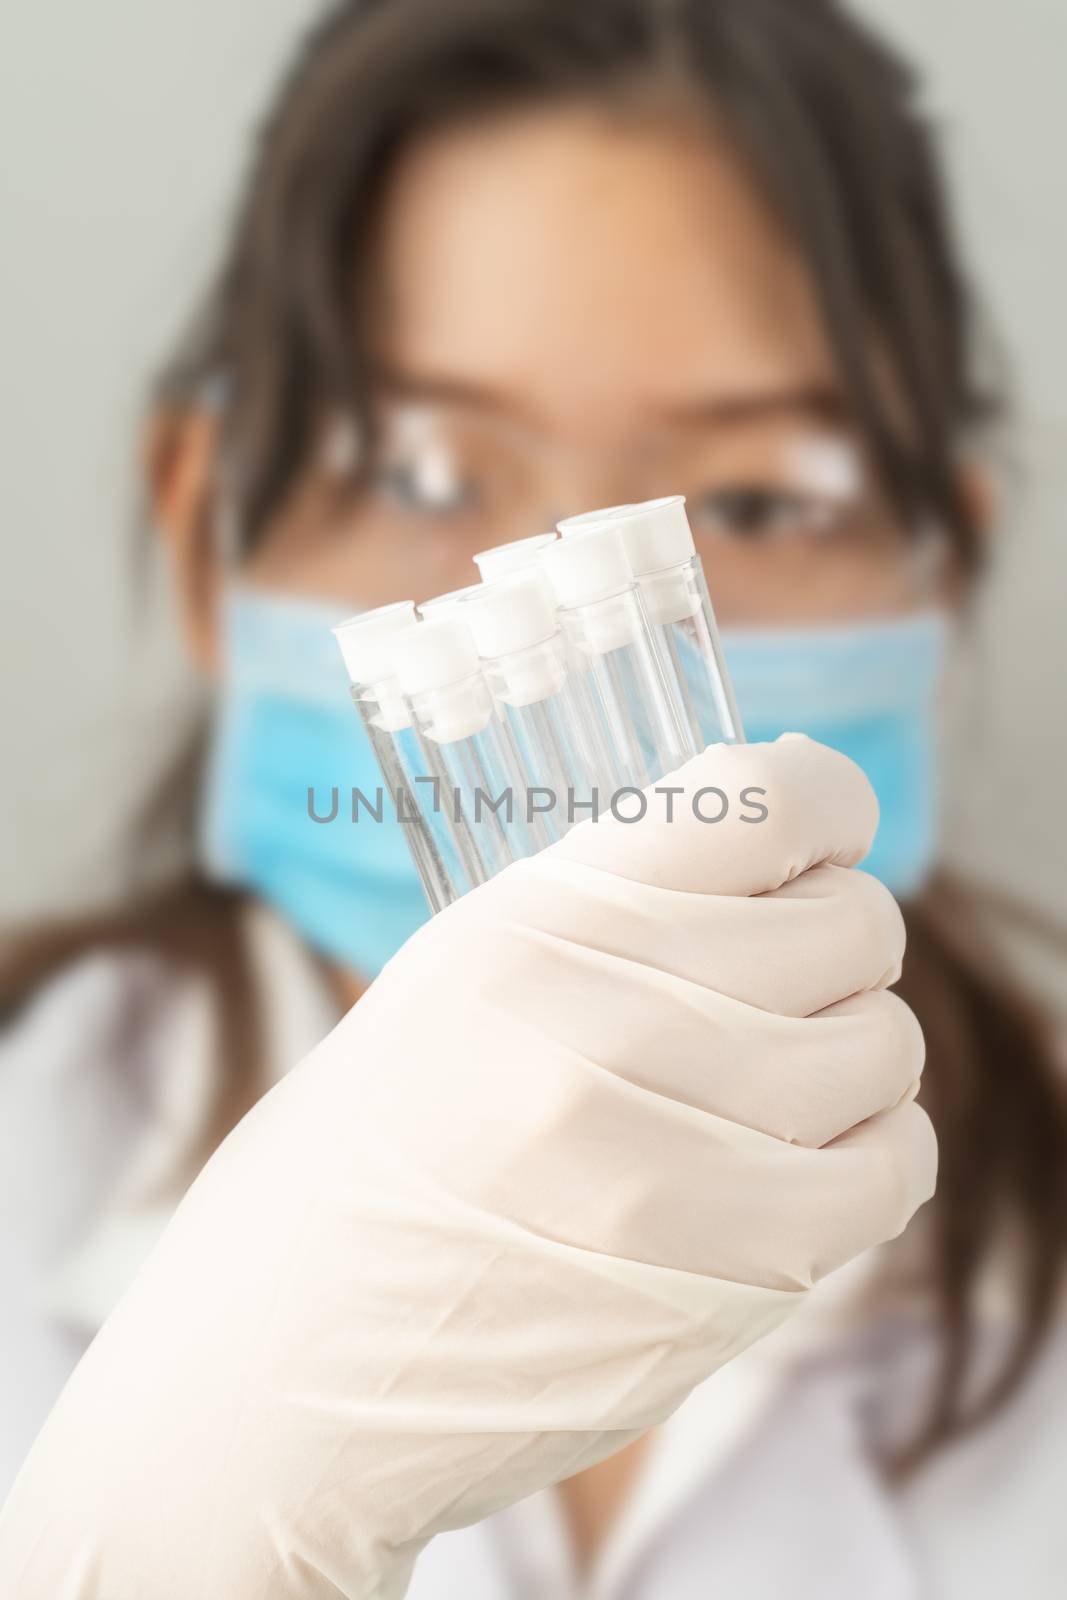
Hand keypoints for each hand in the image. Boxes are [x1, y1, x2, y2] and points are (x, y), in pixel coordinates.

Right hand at [0, 736, 934, 1598]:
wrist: (278, 1365)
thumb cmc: (366, 1160)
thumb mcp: (458, 979)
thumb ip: (617, 908)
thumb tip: (785, 852)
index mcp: (529, 927)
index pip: (763, 803)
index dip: (827, 802)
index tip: (823, 832)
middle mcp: (599, 1026)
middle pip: (852, 924)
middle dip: (838, 938)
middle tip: (781, 977)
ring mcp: (665, 1162)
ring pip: (886, 1043)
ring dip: (853, 1051)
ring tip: (780, 1077)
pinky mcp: (721, 1284)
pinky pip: (893, 1171)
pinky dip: (876, 1153)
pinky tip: (807, 1159)